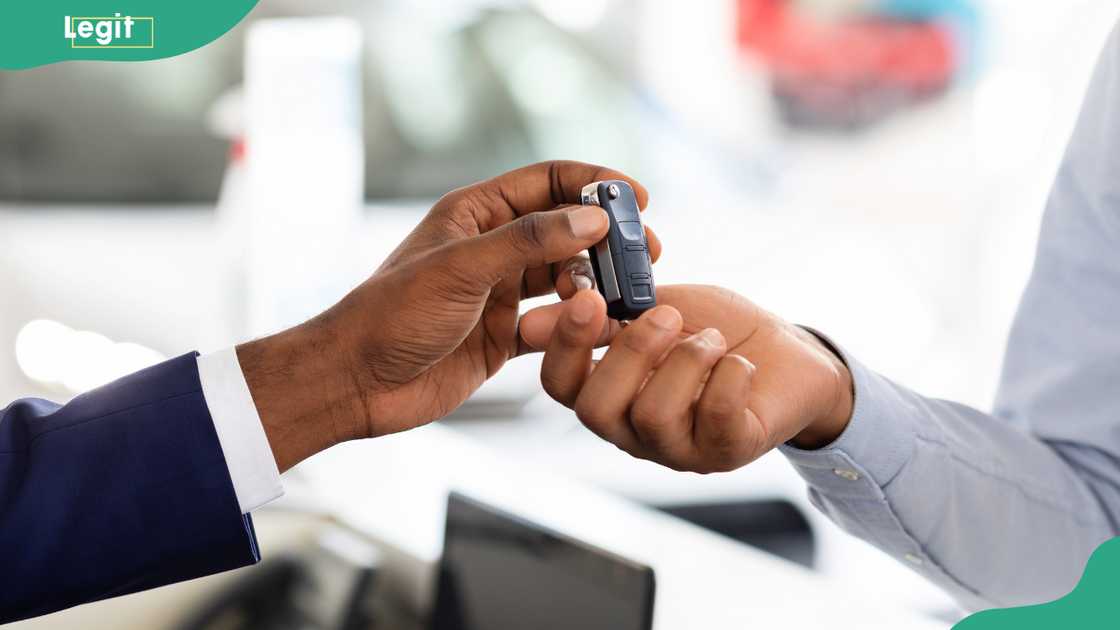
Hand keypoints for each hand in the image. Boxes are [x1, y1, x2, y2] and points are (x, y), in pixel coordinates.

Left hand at [237, 161, 660, 470]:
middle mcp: (492, 247)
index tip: (638, 200)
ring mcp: (499, 292)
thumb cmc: (392, 316)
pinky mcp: (503, 335)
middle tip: (646, 254)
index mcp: (476, 214)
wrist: (356, 383)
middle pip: (567, 229)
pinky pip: (555, 323)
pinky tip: (603, 330)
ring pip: (566, 276)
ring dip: (597, 283)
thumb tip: (592, 220)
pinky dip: (580, 325)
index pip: (549, 181)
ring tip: (626, 297)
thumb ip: (529, 242)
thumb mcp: (461, 269)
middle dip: (608, 240)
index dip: (596, 185)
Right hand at [518, 285, 852, 473]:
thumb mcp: (660, 308)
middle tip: (668, 315)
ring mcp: (678, 448)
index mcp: (610, 391)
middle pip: (596, 411)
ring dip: (687, 361)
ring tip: (714, 339)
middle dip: (630, 352)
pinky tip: (739, 364)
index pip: (560, 385)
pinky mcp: (726, 451)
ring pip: (653, 416)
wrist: (790, 353)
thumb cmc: (718, 330)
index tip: (590, 299)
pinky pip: (714, 419)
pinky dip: (728, 378)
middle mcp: (634, 429)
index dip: (566, 345)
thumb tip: (534, 320)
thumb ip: (607, 314)